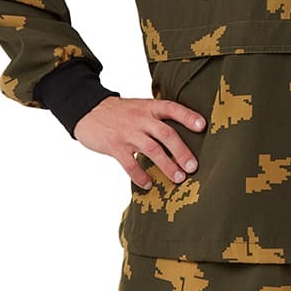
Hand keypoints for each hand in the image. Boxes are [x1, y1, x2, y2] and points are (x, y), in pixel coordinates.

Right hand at [74, 97, 205, 189]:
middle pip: (165, 133)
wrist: (88, 110)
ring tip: (178, 178)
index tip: (203, 126)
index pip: (172, 108)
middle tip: (193, 167)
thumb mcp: (140, 107)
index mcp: (149, 107)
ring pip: (151, 149)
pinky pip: (129, 163)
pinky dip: (140, 175)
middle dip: (181, 151)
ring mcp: (127, 133)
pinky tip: (148, 184)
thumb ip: (157, 117)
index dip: (188, 116)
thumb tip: (182, 134)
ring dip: (166, 165)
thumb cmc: (120, 112)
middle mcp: (140, 118)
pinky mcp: (114, 146)